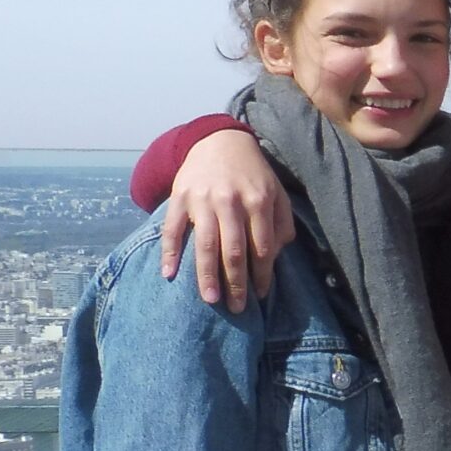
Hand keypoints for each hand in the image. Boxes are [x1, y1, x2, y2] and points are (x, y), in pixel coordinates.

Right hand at [160, 132, 292, 310]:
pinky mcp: (179, 196)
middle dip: (236, 283)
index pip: (262, 247)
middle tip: (236, 308)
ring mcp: (202, 200)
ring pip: (204, 244)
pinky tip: (169, 274)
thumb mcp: (276, 192)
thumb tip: (276, 255)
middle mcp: (230, 202)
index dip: (262, 274)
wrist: (219, 141)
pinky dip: (170, 252)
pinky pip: (172, 228)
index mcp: (258, 202)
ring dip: (206, 275)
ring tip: (210, 300)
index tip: (261, 294)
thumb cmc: (252, 174)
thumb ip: (281, 222)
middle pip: (234, 251)